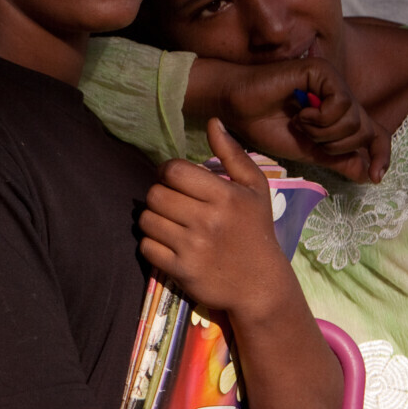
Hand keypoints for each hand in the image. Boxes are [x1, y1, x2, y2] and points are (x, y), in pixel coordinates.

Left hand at [141, 119, 292, 322]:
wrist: (261, 286)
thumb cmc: (255, 231)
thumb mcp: (255, 190)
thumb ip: (233, 154)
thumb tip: (213, 122)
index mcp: (225, 196)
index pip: (173, 171)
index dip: (168, 172)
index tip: (175, 180)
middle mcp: (208, 221)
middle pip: (155, 194)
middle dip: (160, 196)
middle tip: (173, 203)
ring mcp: (193, 247)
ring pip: (147, 220)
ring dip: (153, 219)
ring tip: (170, 222)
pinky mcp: (180, 270)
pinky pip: (146, 246)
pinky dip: (152, 244)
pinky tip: (168, 243)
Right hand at [195, 56, 390, 182]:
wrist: (235, 109)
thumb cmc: (264, 127)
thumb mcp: (308, 151)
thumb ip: (339, 160)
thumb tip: (369, 175)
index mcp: (339, 114)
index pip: (375, 133)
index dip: (381, 154)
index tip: (376, 177)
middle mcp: (340, 95)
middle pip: (365, 130)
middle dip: (336, 145)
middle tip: (309, 139)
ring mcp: (332, 81)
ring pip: (353, 119)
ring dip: (323, 132)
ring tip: (299, 123)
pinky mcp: (321, 72)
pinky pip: (340, 104)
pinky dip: (319, 118)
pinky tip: (299, 113)